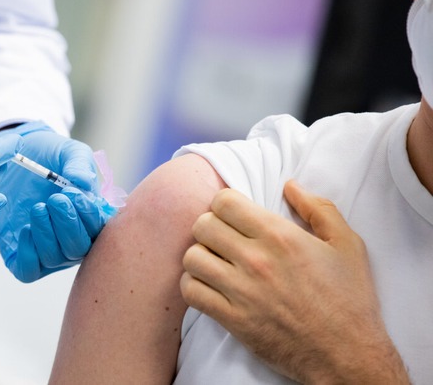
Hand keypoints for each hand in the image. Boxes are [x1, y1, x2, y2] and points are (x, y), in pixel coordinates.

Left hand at [0, 122, 114, 282]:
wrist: (13, 154)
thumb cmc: (47, 156)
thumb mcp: (66, 151)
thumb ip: (79, 163)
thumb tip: (84, 184)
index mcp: (89, 215)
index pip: (99, 230)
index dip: (90, 217)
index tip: (75, 195)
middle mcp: (70, 236)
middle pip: (78, 249)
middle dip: (68, 225)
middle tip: (56, 199)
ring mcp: (45, 246)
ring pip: (55, 258)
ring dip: (47, 234)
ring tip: (38, 207)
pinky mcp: (19, 252)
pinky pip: (27, 271)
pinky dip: (28, 254)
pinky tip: (25, 229)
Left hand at [180, 180, 408, 383]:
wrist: (347, 355)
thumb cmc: (349, 299)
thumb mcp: (347, 244)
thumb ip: (318, 208)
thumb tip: (289, 185)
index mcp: (280, 236)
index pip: (224, 202)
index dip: (224, 205)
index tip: (233, 216)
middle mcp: (256, 260)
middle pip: (202, 226)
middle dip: (209, 227)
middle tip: (223, 239)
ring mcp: (241, 291)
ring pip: (192, 258)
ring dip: (199, 257)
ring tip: (214, 262)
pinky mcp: (232, 320)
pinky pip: (191, 292)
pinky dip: (193, 286)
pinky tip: (209, 285)